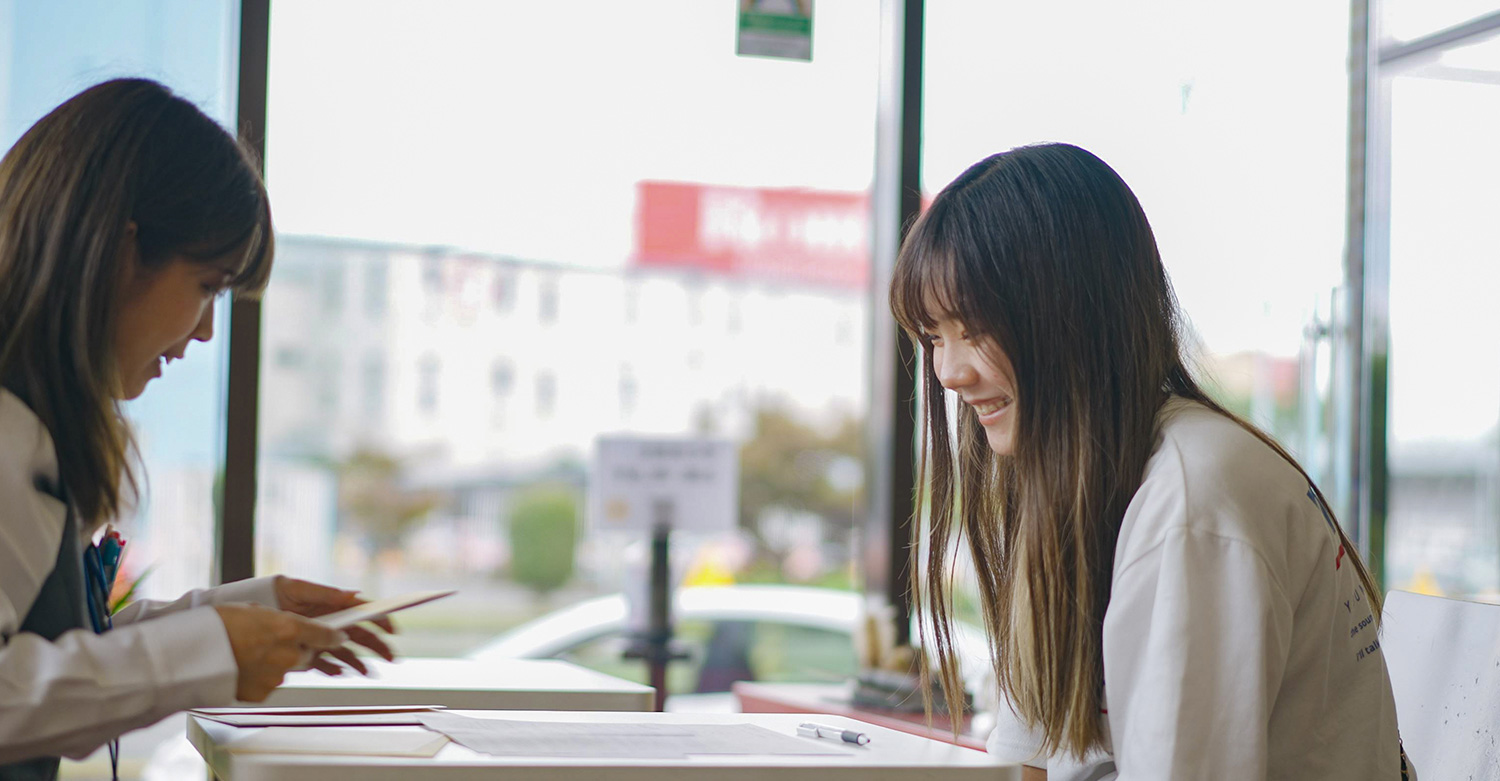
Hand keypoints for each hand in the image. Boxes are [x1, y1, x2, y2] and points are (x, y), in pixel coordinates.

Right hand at [214, 603, 347, 701]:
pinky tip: (242, 667)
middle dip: (297, 649)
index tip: (339, 637)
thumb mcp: (256, 611)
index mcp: (289, 628)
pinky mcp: (263, 693)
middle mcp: (288, 654)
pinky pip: (269, 684)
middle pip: (307, 655)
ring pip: (287, 669)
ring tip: (248, 654)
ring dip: (276, 663)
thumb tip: (292, 628)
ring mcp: (276, 676)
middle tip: (272, 643)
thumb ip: (281, 623)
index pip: (327, 636)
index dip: (334, 637)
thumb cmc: (218, 625)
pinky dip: (260, 677)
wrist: (191, 652)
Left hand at [273, 576, 397, 674]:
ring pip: (345, 651)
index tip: (392, 630)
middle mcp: (328, 621)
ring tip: (368, 672)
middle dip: (377, 646)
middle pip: (359, 634)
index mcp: (331, 604)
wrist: (246, 610)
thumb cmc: (271, 592)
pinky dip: (334, 668)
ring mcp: (318, 636)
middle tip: (390, 657)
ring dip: (359, 661)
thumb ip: (324, 593)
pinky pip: (324, 662)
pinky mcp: (305, 650)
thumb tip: (351, 595)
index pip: (361, 612)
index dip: (379, 620)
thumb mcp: (297, 588)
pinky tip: (341, 673)